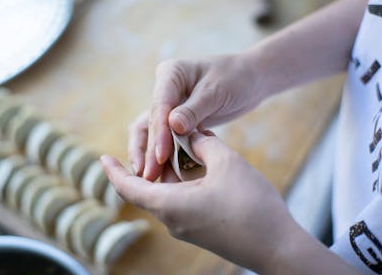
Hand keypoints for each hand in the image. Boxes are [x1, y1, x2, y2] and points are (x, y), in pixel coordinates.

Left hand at [103, 131, 293, 272]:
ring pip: (170, 193)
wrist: (278, 247)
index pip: (128, 187)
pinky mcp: (202, 230)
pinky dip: (187, 182)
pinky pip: (184, 202)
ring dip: (175, 170)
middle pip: (151, 186)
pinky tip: (205, 166)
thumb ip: (203, 144)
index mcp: (169, 205)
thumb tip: (191, 136)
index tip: (103, 157)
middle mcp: (172, 220)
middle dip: (157, 159)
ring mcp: (188, 228)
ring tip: (189, 145)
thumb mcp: (226, 163)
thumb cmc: (250, 205)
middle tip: (166, 135)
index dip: (113, 171)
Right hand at [133, 54, 269, 179]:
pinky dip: (165, 156)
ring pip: (151, 133)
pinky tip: (164, 175)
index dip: (158, 133)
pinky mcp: (176, 120)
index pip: (160, 106)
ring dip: (150, 155)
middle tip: (150, 177)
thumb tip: (172, 126)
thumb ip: (194, 109)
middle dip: (150, 150)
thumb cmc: (236, 78)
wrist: (252, 79)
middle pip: (150, 123)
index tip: (161, 156)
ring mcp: (168, 105)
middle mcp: (164, 89)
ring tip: (150, 180)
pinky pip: (165, 139)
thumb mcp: (216, 92)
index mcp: (170, 74)